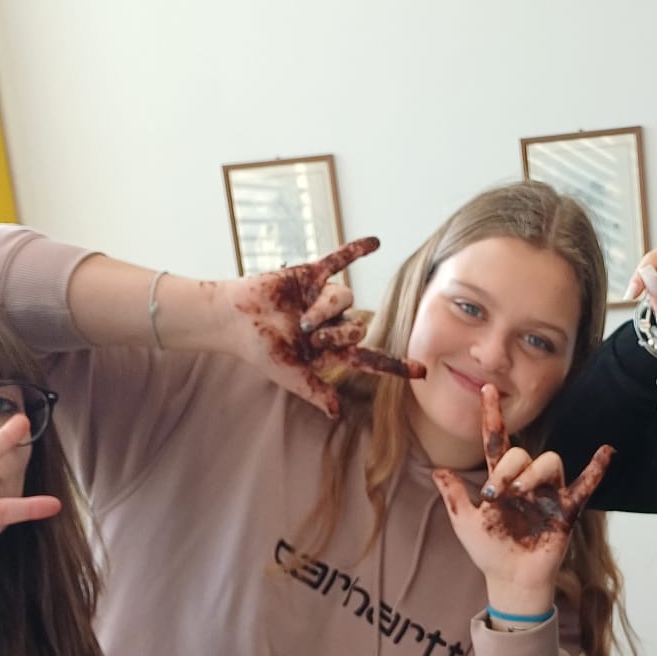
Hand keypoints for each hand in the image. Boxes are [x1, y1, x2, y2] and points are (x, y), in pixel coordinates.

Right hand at [224, 237, 425, 416]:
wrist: (234, 320)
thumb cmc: (260, 350)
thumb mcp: (290, 375)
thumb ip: (315, 391)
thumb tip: (337, 414)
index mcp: (331, 350)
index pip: (371, 360)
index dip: (396, 366)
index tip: (422, 372)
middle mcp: (332, 323)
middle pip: (358, 326)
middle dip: (336, 331)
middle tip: (308, 334)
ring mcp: (323, 298)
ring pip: (347, 298)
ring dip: (326, 309)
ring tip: (302, 316)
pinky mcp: (311, 275)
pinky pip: (339, 260)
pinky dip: (356, 250)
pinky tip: (377, 241)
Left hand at [430, 385, 612, 605]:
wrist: (510, 579)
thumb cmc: (489, 551)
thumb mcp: (465, 522)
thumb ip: (455, 495)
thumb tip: (437, 469)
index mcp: (502, 480)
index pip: (497, 442)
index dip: (492, 417)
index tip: (486, 391)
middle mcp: (526, 481)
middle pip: (523, 454)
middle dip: (508, 469)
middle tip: (496, 493)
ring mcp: (548, 494)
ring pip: (550, 462)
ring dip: (533, 474)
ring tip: (520, 494)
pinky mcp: (567, 510)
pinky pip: (585, 485)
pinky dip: (596, 470)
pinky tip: (606, 452)